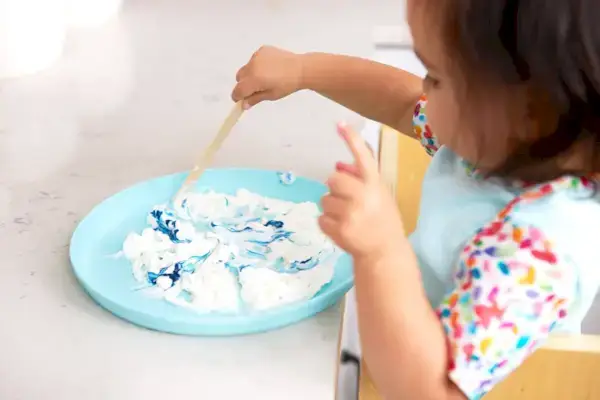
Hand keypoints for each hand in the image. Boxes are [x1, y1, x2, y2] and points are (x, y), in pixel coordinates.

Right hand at [232, 46, 304, 108]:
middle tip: (256, 89)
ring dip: (250, 75)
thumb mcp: (271, 95)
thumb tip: (244, 105)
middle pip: (239, 78)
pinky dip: (257, 65)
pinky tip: (269, 68)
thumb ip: (255, 99)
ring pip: (246, 68)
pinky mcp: (262, 50)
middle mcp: (252, 66)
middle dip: (244, 85)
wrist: (301, 68)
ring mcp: (257, 56)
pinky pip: (253, 60)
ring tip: (265, 78)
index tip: (241, 100)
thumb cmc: (287, 85)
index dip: (238, 96)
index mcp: (254, 79)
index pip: (238, 90)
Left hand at [319, 123, 404, 259]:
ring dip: (331, 207)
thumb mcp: (379, 195)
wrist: (384, 252)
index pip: (364, 157)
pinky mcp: (339, 229)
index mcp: (375, 185)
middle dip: (335, 188)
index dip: (352, 140)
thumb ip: (361, 179)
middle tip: (345, 200)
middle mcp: (364, 196)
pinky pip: (321, 218)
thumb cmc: (382, 219)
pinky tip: (341, 228)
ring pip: (324, 200)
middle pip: (332, 179)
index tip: (340, 124)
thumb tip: (337, 166)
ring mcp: (351, 213)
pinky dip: (327, 223)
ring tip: (347, 218)